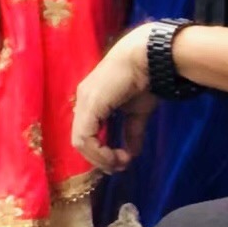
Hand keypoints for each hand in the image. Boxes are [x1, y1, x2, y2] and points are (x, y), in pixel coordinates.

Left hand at [72, 23, 159, 172]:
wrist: (147, 59)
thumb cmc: (142, 80)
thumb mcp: (136, 113)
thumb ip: (131, 132)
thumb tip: (131, 154)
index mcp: (91, 101)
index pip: (86, 133)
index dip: (100, 153)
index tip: (120, 162)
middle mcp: (83, 101)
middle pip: (81, 140)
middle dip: (99, 159)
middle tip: (118, 167)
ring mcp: (84, 102)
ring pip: (80, 142)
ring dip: (100, 158)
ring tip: (118, 163)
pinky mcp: (89, 105)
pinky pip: (85, 137)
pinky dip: (99, 152)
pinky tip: (115, 156)